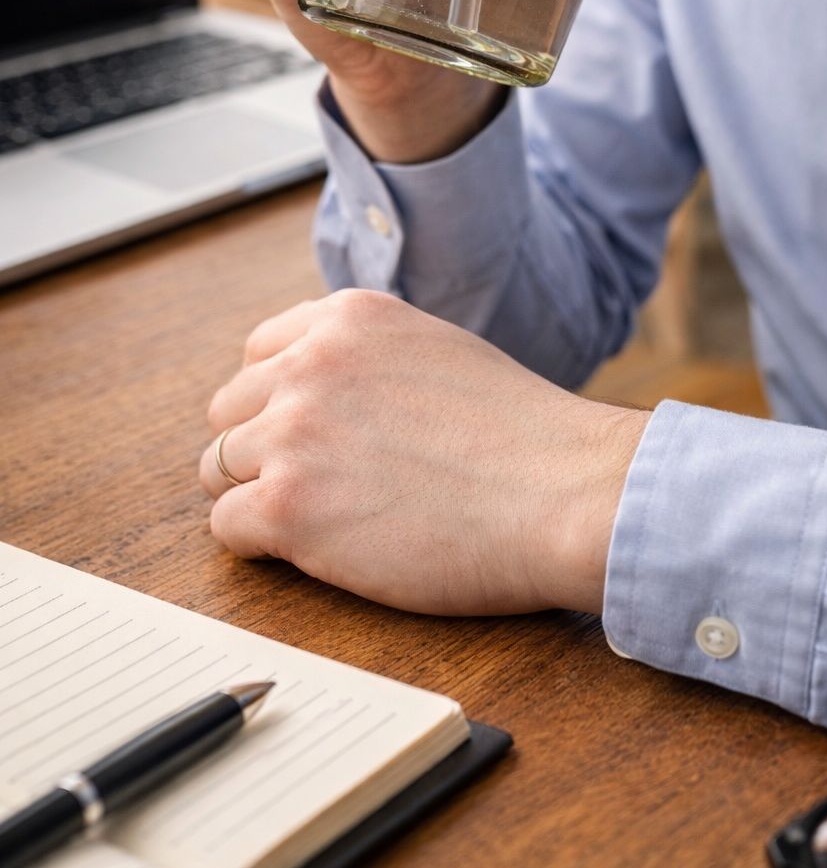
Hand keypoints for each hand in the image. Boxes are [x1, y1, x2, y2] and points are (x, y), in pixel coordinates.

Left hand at [199, 290, 648, 615]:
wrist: (566, 493)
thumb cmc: (523, 437)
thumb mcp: (437, 350)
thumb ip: (369, 359)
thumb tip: (324, 392)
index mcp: (348, 318)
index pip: (259, 353)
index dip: (279, 402)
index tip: (310, 435)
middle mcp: (310, 362)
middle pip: (229, 412)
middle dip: (262, 450)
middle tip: (317, 485)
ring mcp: (293, 432)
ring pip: (218, 470)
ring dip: (261, 497)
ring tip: (325, 520)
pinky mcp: (287, 506)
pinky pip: (228, 528)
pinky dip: (263, 547)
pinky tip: (320, 549)